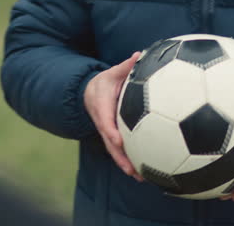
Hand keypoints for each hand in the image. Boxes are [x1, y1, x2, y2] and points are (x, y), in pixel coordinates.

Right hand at [84, 51, 143, 180]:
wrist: (89, 93)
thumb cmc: (105, 82)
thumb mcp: (112, 72)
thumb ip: (126, 66)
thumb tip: (140, 55)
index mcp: (101, 106)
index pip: (105, 121)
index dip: (110, 132)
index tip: (118, 140)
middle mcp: (103, 122)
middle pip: (109, 143)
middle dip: (120, 157)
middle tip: (132, 169)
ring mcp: (106, 132)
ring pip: (114, 151)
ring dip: (125, 165)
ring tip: (140, 178)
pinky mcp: (112, 137)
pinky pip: (119, 151)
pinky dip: (129, 161)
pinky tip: (144, 172)